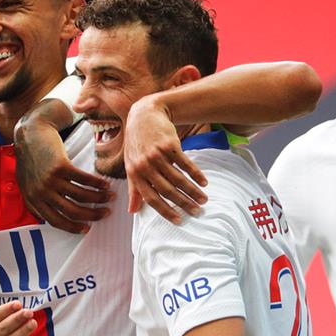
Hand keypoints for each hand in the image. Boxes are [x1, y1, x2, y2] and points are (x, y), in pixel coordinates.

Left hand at [15, 115, 111, 233]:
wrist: (30, 134)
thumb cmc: (30, 159)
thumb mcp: (26, 183)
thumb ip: (36, 201)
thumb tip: (46, 218)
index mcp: (33, 200)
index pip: (55, 221)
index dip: (73, 227)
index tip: (87, 227)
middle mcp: (41, 192)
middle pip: (72, 211)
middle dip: (92, 215)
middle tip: (104, 213)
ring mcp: (50, 180)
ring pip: (80, 196)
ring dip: (99, 199)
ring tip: (109, 198)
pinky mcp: (60, 166)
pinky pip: (84, 180)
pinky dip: (97, 184)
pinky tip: (106, 185)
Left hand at [124, 97, 207, 223]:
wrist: (144, 115)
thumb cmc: (136, 144)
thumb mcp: (130, 166)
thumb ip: (133, 189)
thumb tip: (132, 212)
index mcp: (134, 174)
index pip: (151, 198)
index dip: (165, 211)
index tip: (179, 220)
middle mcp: (145, 166)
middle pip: (167, 190)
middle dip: (183, 203)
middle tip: (197, 212)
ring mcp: (157, 155)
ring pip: (178, 178)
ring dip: (192, 190)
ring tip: (203, 199)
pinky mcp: (169, 145)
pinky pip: (185, 163)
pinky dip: (196, 174)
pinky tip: (204, 182)